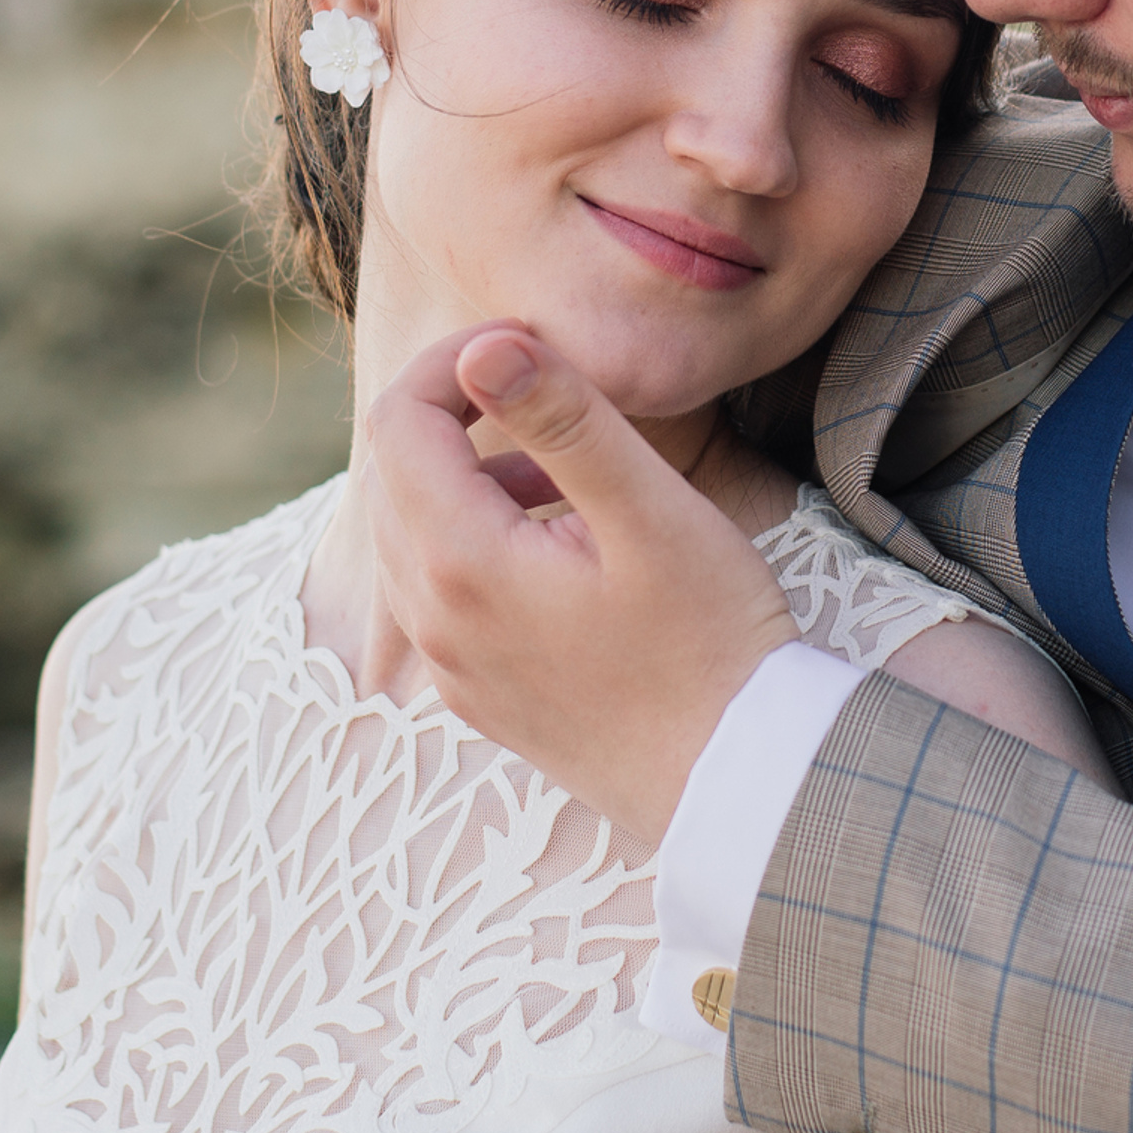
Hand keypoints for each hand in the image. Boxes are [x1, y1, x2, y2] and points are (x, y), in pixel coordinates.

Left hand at [363, 324, 799, 840]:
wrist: (740, 786)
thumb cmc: (712, 642)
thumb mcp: (649, 512)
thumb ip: (563, 419)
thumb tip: (482, 346)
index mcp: (461, 564)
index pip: (399, 423)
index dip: (452, 362)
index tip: (529, 346)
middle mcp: (434, 621)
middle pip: (393, 475)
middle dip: (455, 414)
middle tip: (550, 392)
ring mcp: (452, 668)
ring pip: (410, 535)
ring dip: (467, 479)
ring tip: (566, 471)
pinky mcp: (480, 697)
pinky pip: (440, 593)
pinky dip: (478, 541)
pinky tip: (564, 545)